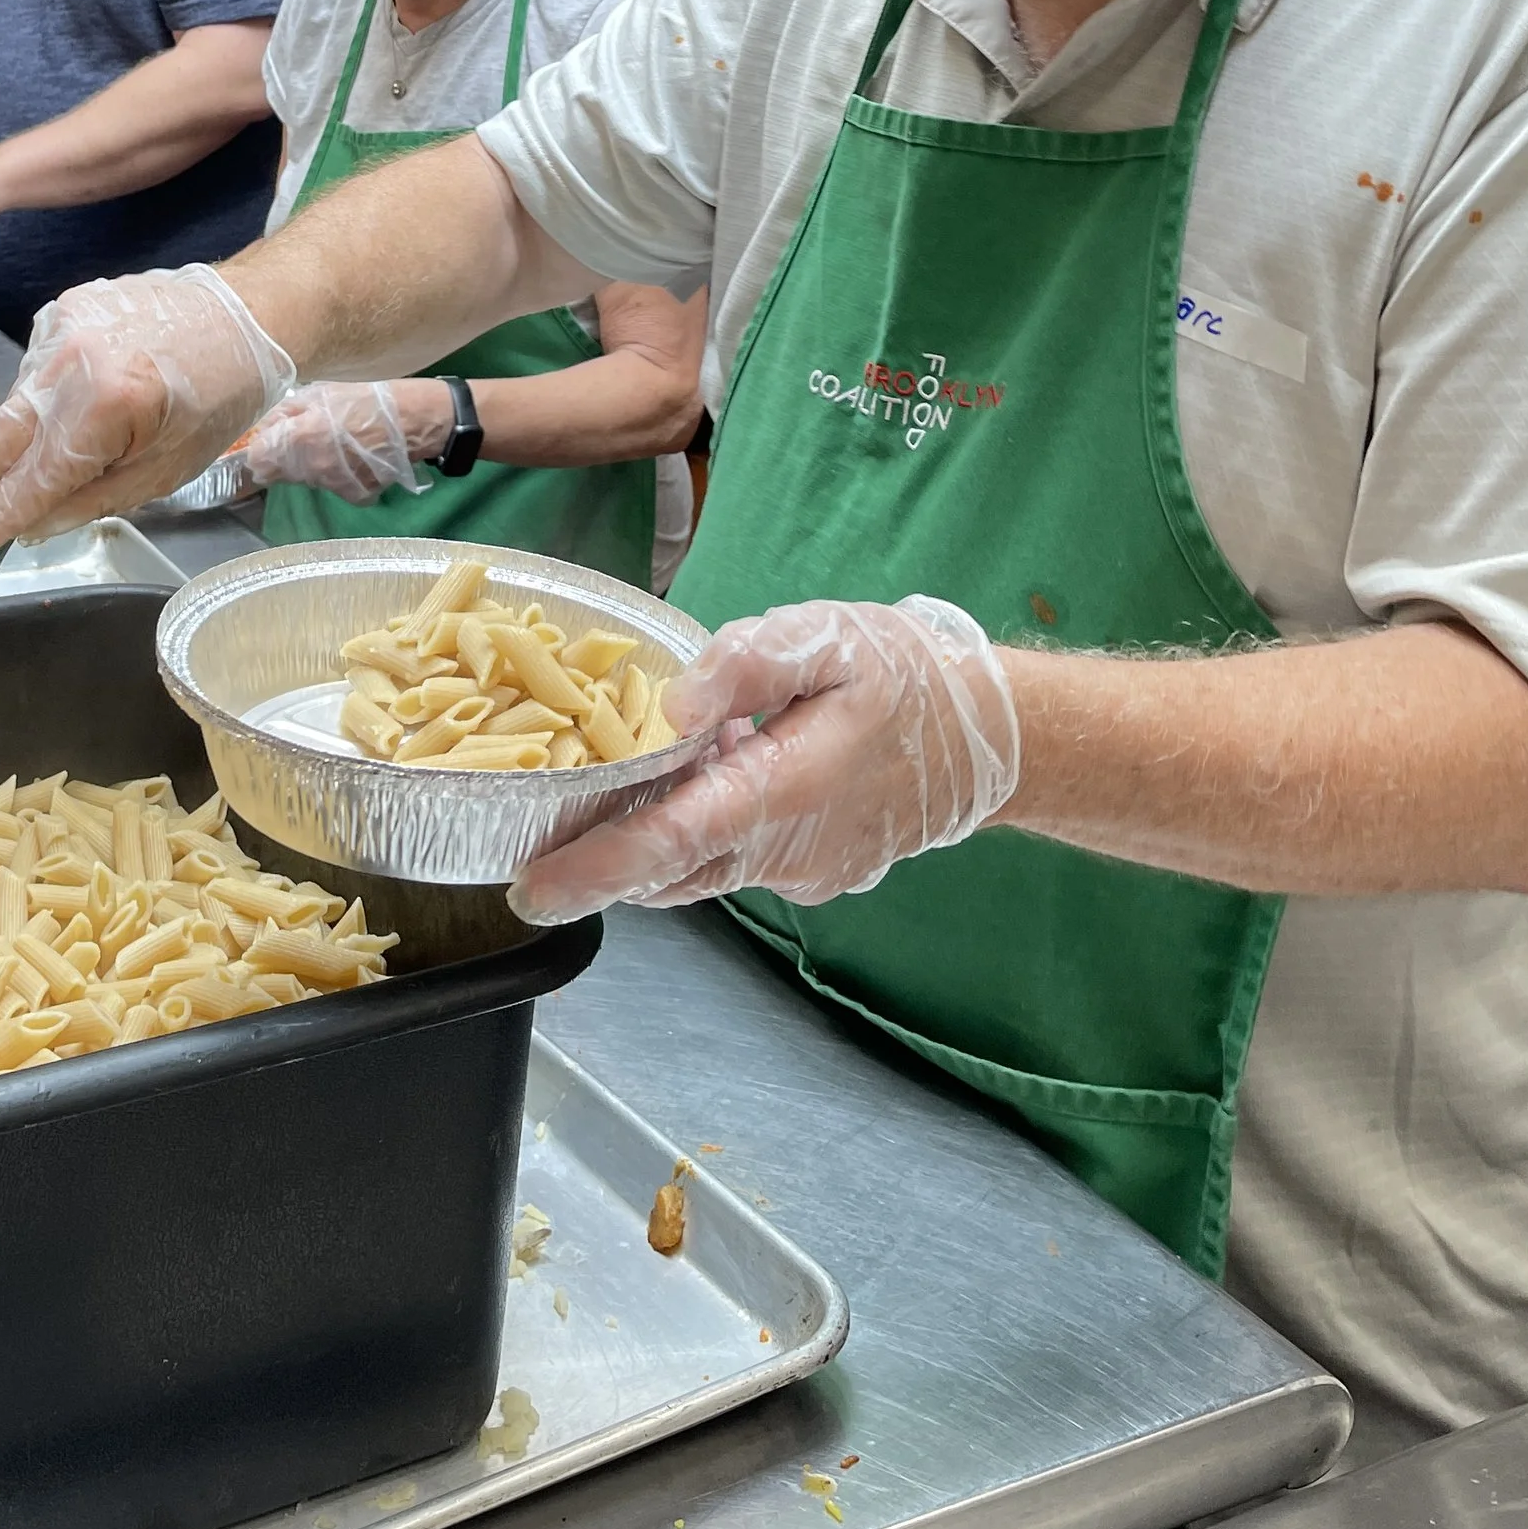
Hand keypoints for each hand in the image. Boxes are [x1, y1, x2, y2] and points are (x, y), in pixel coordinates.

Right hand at [0, 264, 298, 550]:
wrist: (243, 316)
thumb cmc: (220, 397)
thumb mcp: (166, 471)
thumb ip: (91, 502)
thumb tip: (32, 526)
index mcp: (102, 407)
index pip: (28, 481)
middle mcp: (68, 361)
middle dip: (0, 481)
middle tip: (29, 498)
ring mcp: (59, 327)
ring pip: (13, 406)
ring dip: (34, 434)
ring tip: (96, 429)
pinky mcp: (61, 308)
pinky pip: (34, 371)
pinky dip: (52, 395)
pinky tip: (99, 391)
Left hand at [238, 379, 451, 500]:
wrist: (413, 420)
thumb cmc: (365, 398)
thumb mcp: (321, 393)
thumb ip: (286, 413)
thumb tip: (261, 429)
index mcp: (299, 438)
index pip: (257, 460)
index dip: (260, 449)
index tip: (269, 441)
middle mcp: (312, 468)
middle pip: (281, 473)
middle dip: (285, 457)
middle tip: (308, 436)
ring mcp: (334, 486)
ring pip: (308, 480)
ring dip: (313, 465)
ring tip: (338, 443)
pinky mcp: (355, 496)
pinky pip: (336, 488)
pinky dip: (340, 476)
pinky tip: (355, 458)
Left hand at [507, 598, 1020, 924]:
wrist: (996, 738)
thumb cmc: (911, 676)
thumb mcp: (830, 638)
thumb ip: (746, 665)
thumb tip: (670, 704)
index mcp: (787, 792)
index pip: (675, 841)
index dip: (599, 867)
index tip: (536, 889)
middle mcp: (787, 852)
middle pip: (671, 867)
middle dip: (598, 862)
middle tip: (530, 841)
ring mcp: (801, 873)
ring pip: (700, 869)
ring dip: (645, 846)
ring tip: (593, 801)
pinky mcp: (811, 873)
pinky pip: (733, 861)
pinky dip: (694, 836)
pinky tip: (684, 786)